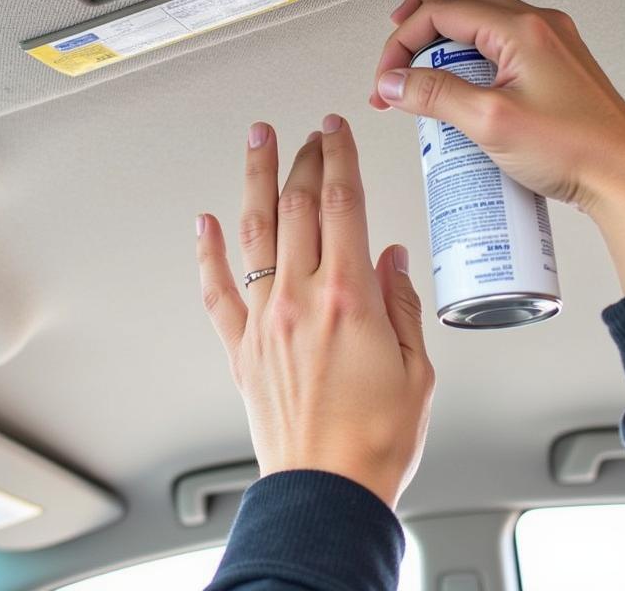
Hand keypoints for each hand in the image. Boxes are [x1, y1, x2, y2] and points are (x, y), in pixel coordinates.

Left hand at [196, 114, 434, 508]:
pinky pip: (218, 289)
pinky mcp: (242, 347)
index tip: (336, 131)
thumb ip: (402, 303)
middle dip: (305, 158)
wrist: (327, 492)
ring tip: (257, 142)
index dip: (339, 157)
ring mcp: (266, 320)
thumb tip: (392, 258)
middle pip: (299, 205)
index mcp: (351, 298)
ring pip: (256, 231)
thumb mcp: (418, 369)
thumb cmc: (376, 440)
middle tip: (308, 133)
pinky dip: (209, 251)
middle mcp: (302, 299)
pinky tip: (206, 223)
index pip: (344, 203)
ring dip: (256, 179)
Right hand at [369, 0, 624, 291]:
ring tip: (423, 83)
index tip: (387, 77)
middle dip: (416, 29)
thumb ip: (434, 95)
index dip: (402, 40)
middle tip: (394, 62)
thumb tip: (393, 82)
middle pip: (457, 0)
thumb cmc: (578, 150)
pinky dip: (468, 59)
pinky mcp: (553, 65)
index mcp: (522, 28)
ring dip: (441, 44)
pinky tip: (460, 93)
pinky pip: (498, 44)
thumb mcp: (490, 122)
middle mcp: (538, 25)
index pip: (441, 9)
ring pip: (477, 20)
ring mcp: (549, 43)